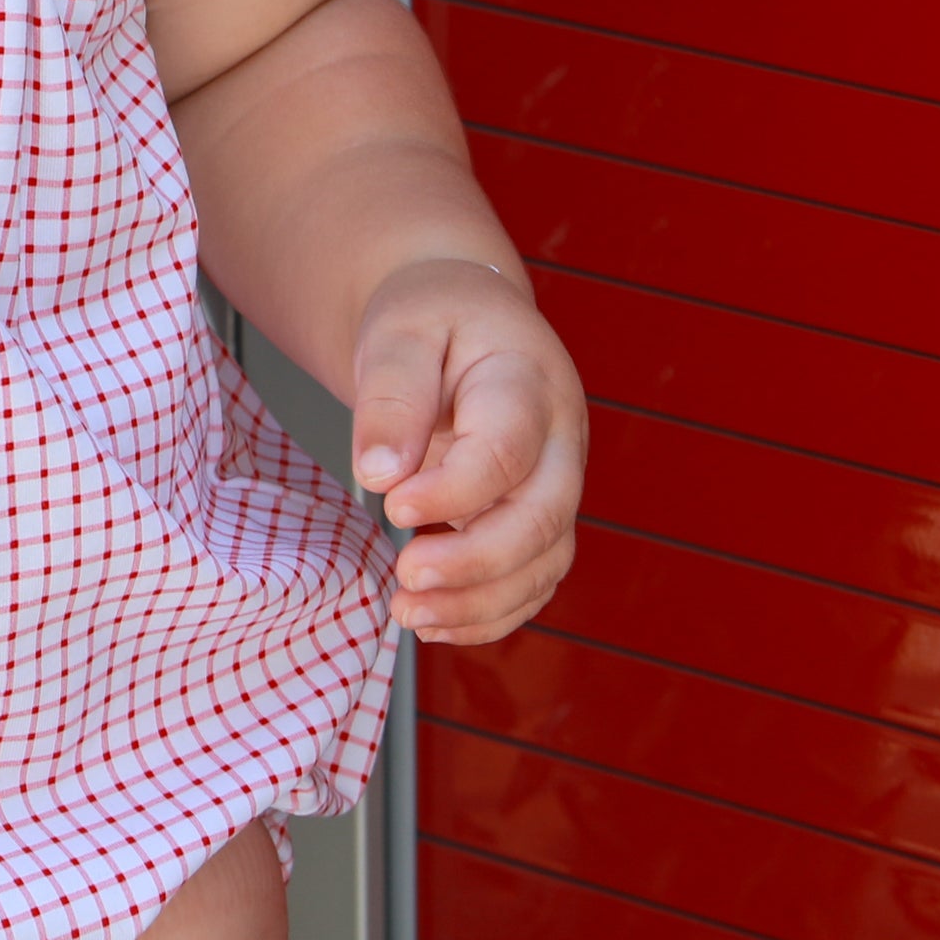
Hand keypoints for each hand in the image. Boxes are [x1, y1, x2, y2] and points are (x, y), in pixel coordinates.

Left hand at [344, 257, 583, 644]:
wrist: (462, 318)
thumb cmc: (431, 320)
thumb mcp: (400, 332)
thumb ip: (391, 396)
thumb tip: (379, 473)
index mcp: (528, 381)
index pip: (508, 450)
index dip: (455, 491)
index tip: (392, 506)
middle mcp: (559, 439)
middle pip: (542, 518)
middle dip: (477, 562)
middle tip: (406, 578)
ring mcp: (556, 483)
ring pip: (544, 560)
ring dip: (481, 600)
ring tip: (409, 612)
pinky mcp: (539, 517)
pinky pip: (533, 579)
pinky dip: (490, 612)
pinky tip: (435, 621)